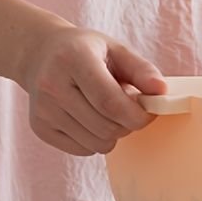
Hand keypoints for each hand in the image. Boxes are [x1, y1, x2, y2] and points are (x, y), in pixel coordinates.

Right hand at [21, 25, 166, 155]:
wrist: (40, 54)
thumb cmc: (87, 53)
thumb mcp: (116, 50)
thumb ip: (142, 70)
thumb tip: (161, 91)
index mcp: (73, 59)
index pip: (110, 102)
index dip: (137, 115)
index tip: (148, 112)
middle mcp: (51, 85)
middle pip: (106, 127)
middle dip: (128, 124)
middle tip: (128, 110)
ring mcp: (43, 109)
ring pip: (97, 143)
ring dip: (113, 134)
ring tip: (108, 112)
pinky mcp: (40, 128)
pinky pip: (84, 150)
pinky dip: (96, 141)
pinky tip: (91, 119)